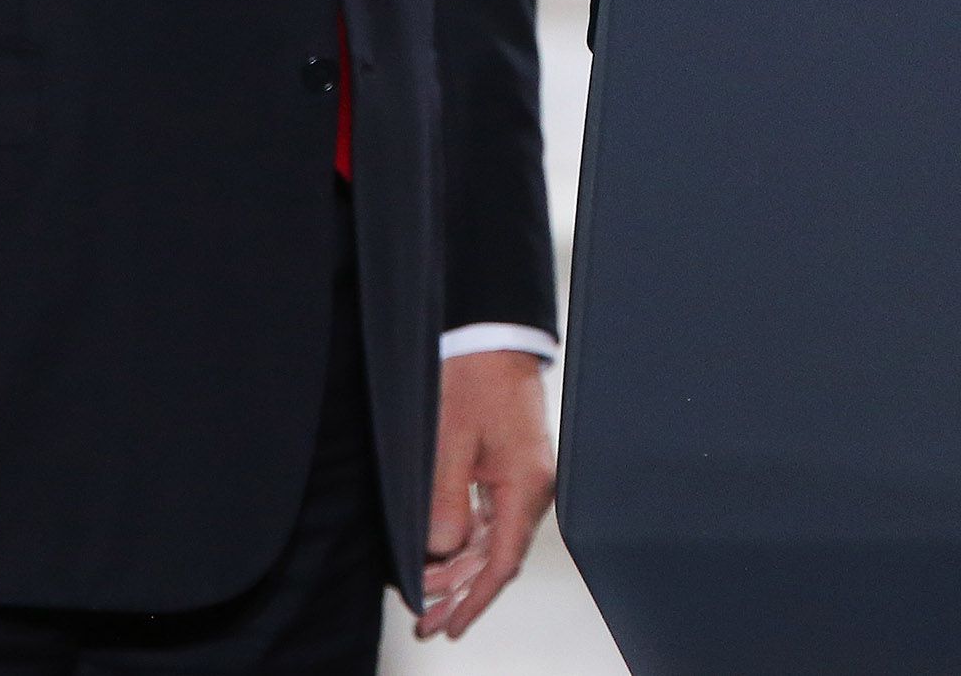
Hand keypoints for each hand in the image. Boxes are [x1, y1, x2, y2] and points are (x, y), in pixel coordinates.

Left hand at [419, 350, 554, 640]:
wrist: (492, 336)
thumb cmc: (474, 377)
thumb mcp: (449, 440)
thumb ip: (446, 501)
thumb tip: (441, 551)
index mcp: (525, 485)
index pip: (502, 561)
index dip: (475, 599)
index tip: (451, 624)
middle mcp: (531, 488)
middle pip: (498, 557)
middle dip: (461, 592)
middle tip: (428, 621)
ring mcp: (523, 478)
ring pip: (492, 540)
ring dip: (460, 569)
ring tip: (428, 594)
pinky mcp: (512, 467)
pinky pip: (491, 517)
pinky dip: (466, 540)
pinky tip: (444, 555)